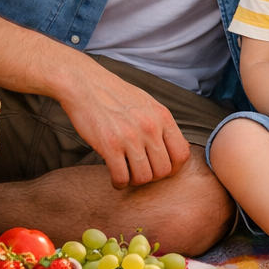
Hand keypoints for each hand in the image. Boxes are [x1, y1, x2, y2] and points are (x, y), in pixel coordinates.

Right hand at [59, 62, 191, 189]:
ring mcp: (130, 137)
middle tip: (141, 173)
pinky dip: (119, 183)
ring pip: (144, 178)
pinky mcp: (109, 146)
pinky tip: (115, 177)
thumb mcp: (148, 104)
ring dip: (135, 182)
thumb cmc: (116, 95)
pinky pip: (121, 178)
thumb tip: (180, 146)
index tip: (160, 168)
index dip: (173, 168)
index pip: (182, 154)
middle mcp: (150, 127)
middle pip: (164, 170)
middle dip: (153, 177)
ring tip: (128, 175)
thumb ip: (163, 124)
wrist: (86, 84)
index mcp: (162, 117)